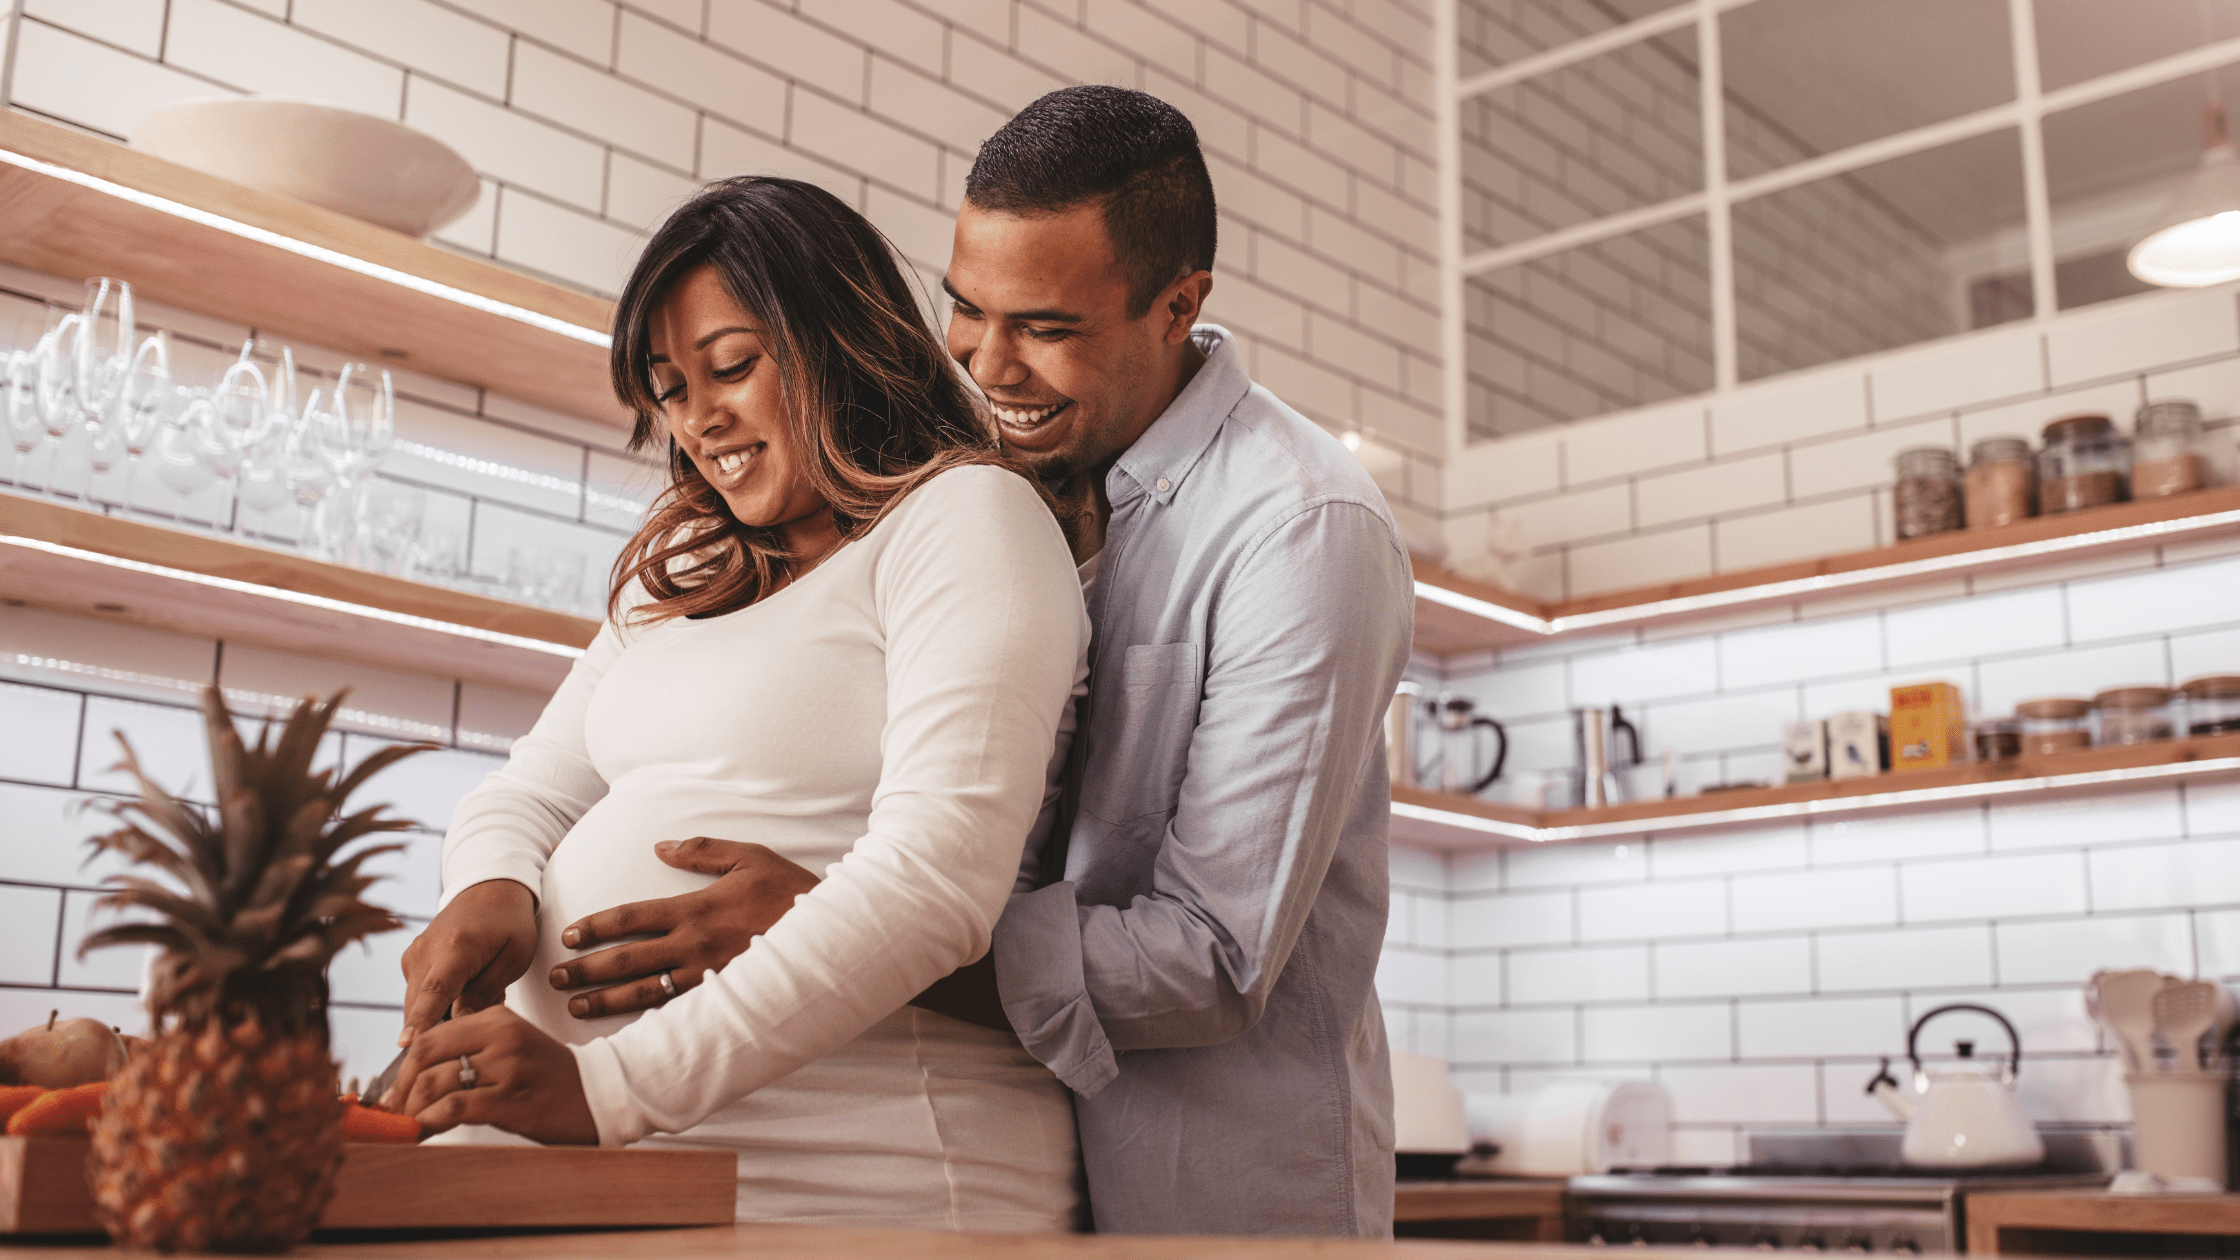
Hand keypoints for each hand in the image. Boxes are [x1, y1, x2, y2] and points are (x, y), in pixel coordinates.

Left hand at [377, 1005, 597, 1144]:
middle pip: (424, 1056)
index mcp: (496, 1017)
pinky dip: (428, 1122)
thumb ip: (469, 1049)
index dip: (402, 1068)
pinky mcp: (509, 1098)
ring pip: (434, 1083)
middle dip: (400, 1089)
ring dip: (410, 1110)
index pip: (429, 1036)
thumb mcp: (510, 1046)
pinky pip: (453, 1108)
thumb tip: (415, 1074)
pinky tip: (423, 1132)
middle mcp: (500, 1036)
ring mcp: (506, 1066)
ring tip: (406, 1126)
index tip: (393, 1092)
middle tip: (392, 1113)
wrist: (597, 1094)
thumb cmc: (548, 1076)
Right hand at [397, 879, 537, 1046]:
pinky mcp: (410, 960)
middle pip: (420, 1007)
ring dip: (441, 1015)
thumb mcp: (514, 958)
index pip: (434, 992)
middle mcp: (425, 951)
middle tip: (477, 1020)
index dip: (421, 1021)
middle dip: (441, 1028)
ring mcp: (413, 954)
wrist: (489, 889)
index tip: (406, 1046)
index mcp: (456, 949)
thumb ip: (486, 993)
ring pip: (417, 1004)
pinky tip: (463, 989)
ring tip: (476, 995)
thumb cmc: (509, 923)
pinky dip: (436, 1003)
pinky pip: (418, 995)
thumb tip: (459, 1024)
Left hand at [546, 838, 819, 1019]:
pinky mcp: (722, 998)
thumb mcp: (750, 856)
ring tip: (576, 1007)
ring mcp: (707, 976)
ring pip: (644, 992)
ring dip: (606, 1000)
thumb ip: (702, 851)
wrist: (833, 935)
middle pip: (627, 959)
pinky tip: (627, 1029)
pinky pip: (676, 1012)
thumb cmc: (791, 890)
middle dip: (587, 969)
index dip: (596, 926)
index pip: (631, 917)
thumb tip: (660, 846)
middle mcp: (694, 945)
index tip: (569, 935)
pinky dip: (646, 1021)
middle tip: (555, 978)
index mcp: (695, 908)